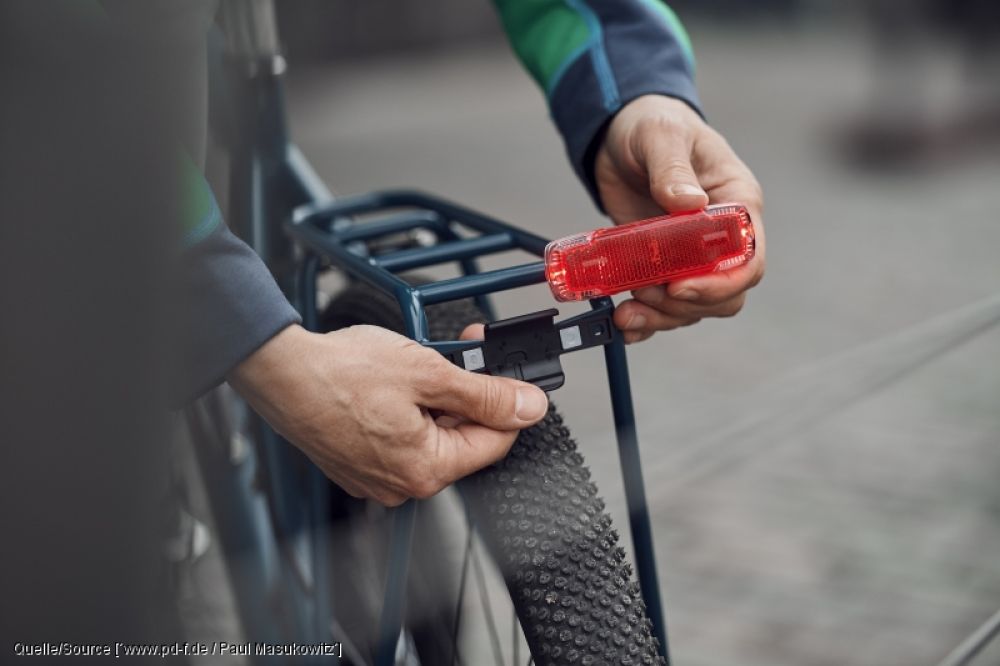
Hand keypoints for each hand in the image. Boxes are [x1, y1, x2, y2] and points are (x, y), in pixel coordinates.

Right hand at [228, 324, 547, 505]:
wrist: (280, 372)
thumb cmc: (341, 373)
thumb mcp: (428, 373)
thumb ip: (484, 395)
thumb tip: (528, 407)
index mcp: (425, 470)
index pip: (495, 443)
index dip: (508, 403)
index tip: (509, 374)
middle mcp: (402, 484)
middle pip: (462, 440)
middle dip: (468, 394)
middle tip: (460, 351)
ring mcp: (377, 477)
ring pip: (432, 437)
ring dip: (437, 400)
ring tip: (418, 363)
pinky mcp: (358, 463)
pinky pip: (401, 439)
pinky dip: (409, 410)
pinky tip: (397, 382)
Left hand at [594, 94, 765, 342]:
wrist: (621, 132)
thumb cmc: (654, 124)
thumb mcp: (661, 136)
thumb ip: (673, 170)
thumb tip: (689, 204)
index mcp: (737, 204)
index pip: (749, 260)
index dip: (720, 283)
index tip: (679, 287)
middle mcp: (721, 237)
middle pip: (724, 294)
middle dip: (686, 305)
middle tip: (645, 295)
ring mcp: (691, 256)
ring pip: (693, 306)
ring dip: (662, 317)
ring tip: (627, 311)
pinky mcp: (661, 265)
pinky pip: (664, 305)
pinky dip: (646, 321)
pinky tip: (626, 324)